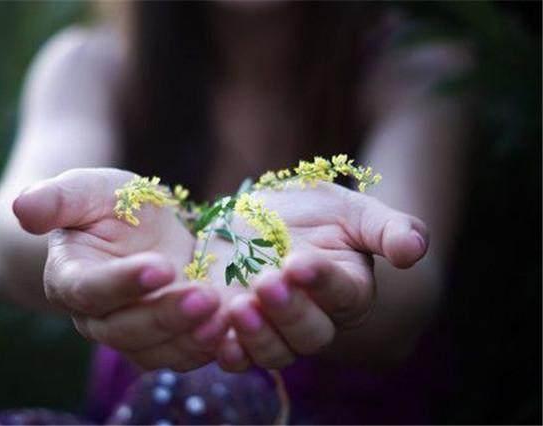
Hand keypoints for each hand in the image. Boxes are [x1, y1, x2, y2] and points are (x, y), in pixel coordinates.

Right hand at [13, 168, 226, 371]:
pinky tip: (233, 328)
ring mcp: (131, 333)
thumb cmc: (111, 205)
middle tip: (204, 297)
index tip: (160, 266)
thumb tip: (22, 207)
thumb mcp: (89, 189)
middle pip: (124, 330)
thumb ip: (58, 198)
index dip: (123, 283)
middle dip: (165, 316)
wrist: (141, 228)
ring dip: (190, 339)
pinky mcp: (164, 340)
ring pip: (154, 352)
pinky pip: (181, 356)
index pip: (89, 291)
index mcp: (71, 279)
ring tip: (224, 316)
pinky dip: (206, 348)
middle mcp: (96, 316)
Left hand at [214, 183, 428, 370]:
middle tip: (267, 283)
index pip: (341, 294)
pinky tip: (215, 339)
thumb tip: (415, 250)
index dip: (322, 283)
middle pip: (309, 333)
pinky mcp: (236, 328)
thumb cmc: (319, 214)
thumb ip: (390, 229)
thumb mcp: (354, 211)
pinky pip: (235, 353)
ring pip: (273, 352)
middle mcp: (313, 318)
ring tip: (237, 307)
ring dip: (256, 336)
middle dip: (289, 312)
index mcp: (347, 290)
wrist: (268, 220)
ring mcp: (273, 327)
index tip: (300, 262)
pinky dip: (225, 350)